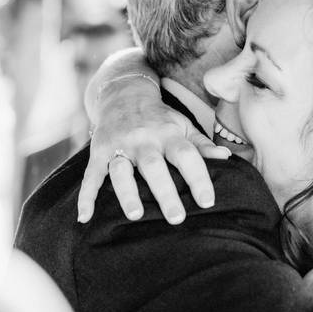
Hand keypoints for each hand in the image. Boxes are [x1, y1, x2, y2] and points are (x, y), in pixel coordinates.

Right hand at [77, 78, 229, 224]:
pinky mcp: (98, 152)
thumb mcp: (183, 127)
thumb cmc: (160, 119)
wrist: (123, 93)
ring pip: (121, 170)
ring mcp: (119, 146)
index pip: (187, 156)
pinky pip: (91, 176)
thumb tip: (227, 158)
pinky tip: (85, 217)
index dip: (198, 178)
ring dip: (127, 193)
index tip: (207, 202)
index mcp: (168, 134)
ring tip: (135, 216)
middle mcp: (143, 140)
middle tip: (176, 218)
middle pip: (154, 166)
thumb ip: (202, 145)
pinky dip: (86, 197)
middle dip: (164, 192)